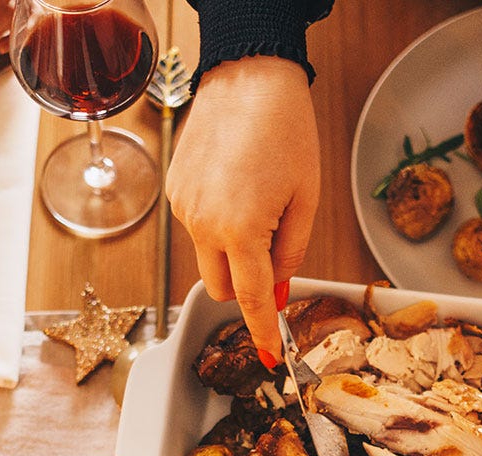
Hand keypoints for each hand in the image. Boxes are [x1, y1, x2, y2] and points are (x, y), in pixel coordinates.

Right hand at [166, 56, 320, 363]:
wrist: (247, 74)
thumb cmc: (284, 128)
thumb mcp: (305, 197)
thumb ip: (292, 252)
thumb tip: (278, 289)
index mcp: (241, 229)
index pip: (252, 298)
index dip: (262, 330)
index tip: (270, 356)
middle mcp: (203, 224)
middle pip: (223, 288)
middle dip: (247, 285)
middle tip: (274, 247)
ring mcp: (184, 208)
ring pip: (209, 259)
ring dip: (233, 250)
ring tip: (256, 200)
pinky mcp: (175, 192)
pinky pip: (198, 228)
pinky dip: (218, 224)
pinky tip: (236, 186)